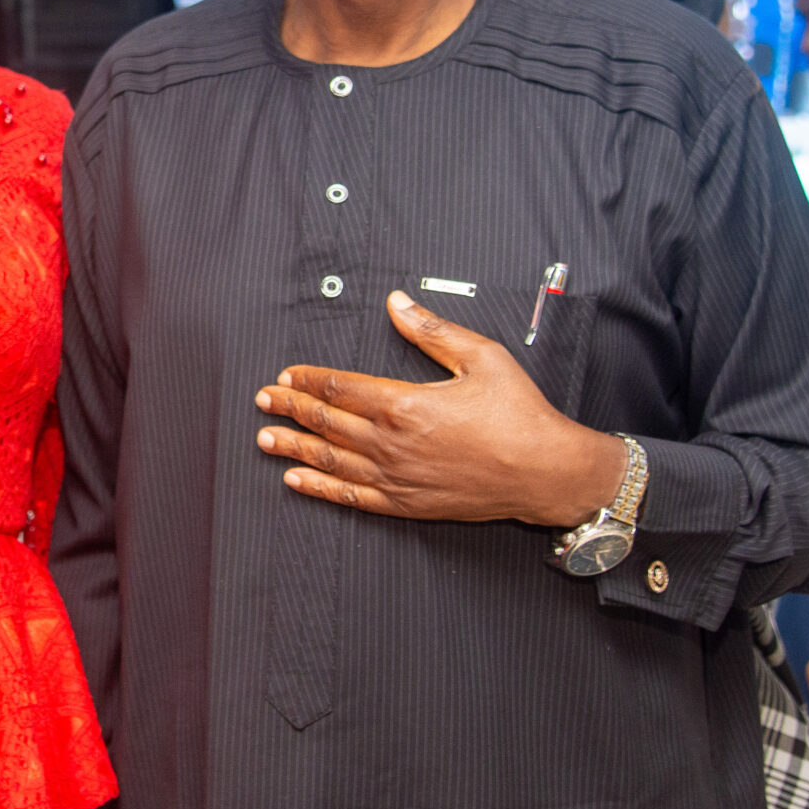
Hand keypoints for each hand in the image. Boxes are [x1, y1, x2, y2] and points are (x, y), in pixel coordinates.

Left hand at [255, 290, 623, 527]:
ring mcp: (395, 476)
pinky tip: (297, 481)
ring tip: (265, 438)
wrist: (544, 472)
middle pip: (326, 422)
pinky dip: (320, 487)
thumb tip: (398, 304)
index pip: (340, 388)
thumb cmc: (519, 416)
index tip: (287, 377)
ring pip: (330, 459)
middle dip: (290, 409)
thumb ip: (432, 331)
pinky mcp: (405, 504)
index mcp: (404, 404)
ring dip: (294, 447)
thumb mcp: (481, 357)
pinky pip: (351, 495)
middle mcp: (391, 443)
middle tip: (264, 402)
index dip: (308, 381)